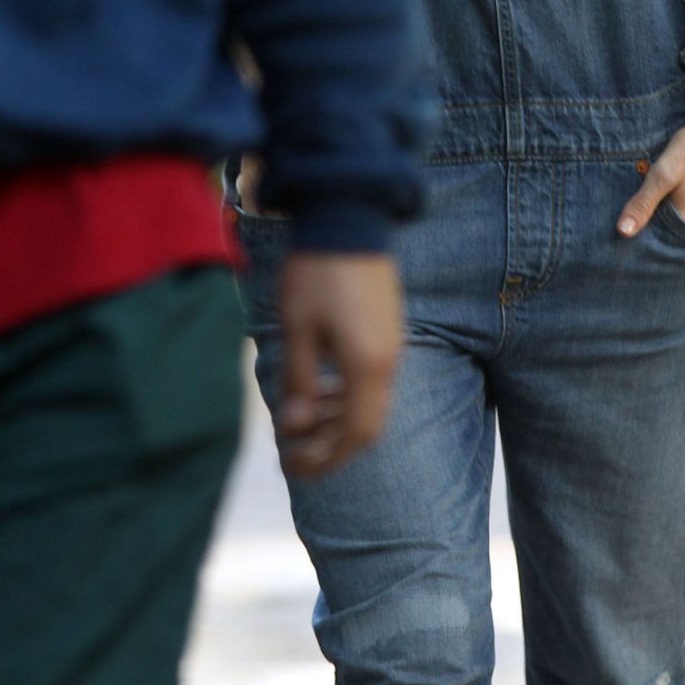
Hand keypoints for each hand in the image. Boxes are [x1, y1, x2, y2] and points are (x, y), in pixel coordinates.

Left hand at [276, 251, 402, 477]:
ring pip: (370, 403)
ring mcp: (391, 345)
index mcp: (368, 366)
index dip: (326, 459)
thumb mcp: (298, 327)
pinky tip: (321, 389)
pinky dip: (346, 396)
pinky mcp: (386, 330)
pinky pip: (372, 380)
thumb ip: (299, 381)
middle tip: (295, 453)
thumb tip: (295, 428)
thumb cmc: (316, 272)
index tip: (294, 466)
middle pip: (367, 426)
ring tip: (302, 421)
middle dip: (331, 447)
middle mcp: (388, 362)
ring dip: (337, 420)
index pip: (355, 435)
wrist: (348, 217)